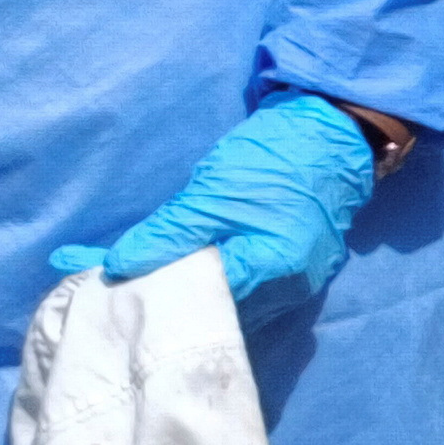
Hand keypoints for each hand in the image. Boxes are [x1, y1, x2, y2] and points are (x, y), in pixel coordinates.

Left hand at [56, 95, 382, 307]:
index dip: (152, 298)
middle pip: (216, 313)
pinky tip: (189, 270)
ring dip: (191, 294)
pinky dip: (215, 284)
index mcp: (271, 270)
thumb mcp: (212, 191)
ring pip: (230, 306)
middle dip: (168, 302)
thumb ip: (166, 233)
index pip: (199, 303)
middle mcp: (289, 289)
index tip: (108, 291)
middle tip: (118, 290)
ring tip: (145, 280)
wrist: (334, 131)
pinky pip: (247, 290)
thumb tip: (115, 268)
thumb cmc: (274, 156)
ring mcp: (298, 283)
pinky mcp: (298, 271)